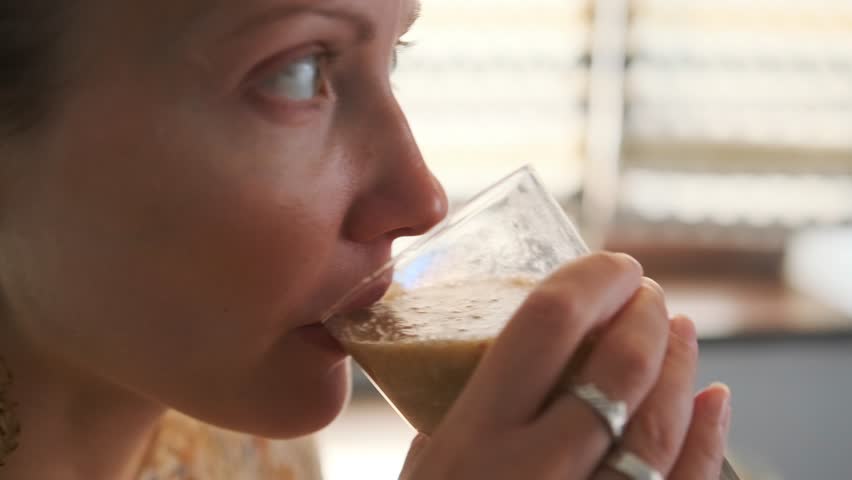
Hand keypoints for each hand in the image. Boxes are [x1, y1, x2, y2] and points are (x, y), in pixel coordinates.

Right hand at [401, 252, 730, 479]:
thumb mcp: (425, 466)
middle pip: (615, 368)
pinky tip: (713, 403)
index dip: (592, 281)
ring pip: (658, 426)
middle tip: (652, 295)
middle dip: (646, 318)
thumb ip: (465, 412)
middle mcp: (528, 469)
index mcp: (471, 436)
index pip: (546, 326)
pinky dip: (709, 443)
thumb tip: (513, 360)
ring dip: (681, 369)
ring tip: (683, 334)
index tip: (613, 266)